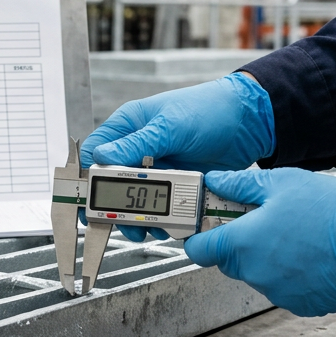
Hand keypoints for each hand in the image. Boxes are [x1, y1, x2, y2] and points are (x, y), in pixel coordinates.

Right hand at [80, 72, 275, 240]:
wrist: (249, 123)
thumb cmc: (209, 109)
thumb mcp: (170, 126)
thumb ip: (137, 144)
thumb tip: (103, 157)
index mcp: (129, 126)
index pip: (96, 153)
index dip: (87, 177)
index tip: (86, 198)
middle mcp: (139, 148)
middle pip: (111, 184)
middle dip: (111, 206)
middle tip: (116, 221)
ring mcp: (157, 167)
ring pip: (134, 199)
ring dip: (136, 216)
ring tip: (143, 227)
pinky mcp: (175, 183)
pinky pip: (159, 205)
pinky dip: (159, 217)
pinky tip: (164, 222)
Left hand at [184, 168, 335, 316]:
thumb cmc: (333, 210)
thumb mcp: (282, 182)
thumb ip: (240, 185)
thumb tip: (216, 181)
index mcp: (242, 244)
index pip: (198, 249)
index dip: (199, 235)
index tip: (207, 224)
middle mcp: (255, 274)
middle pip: (228, 261)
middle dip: (238, 242)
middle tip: (262, 219)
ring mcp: (277, 292)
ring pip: (257, 273)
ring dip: (266, 256)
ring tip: (295, 233)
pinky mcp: (300, 304)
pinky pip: (282, 286)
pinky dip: (289, 272)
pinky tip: (310, 252)